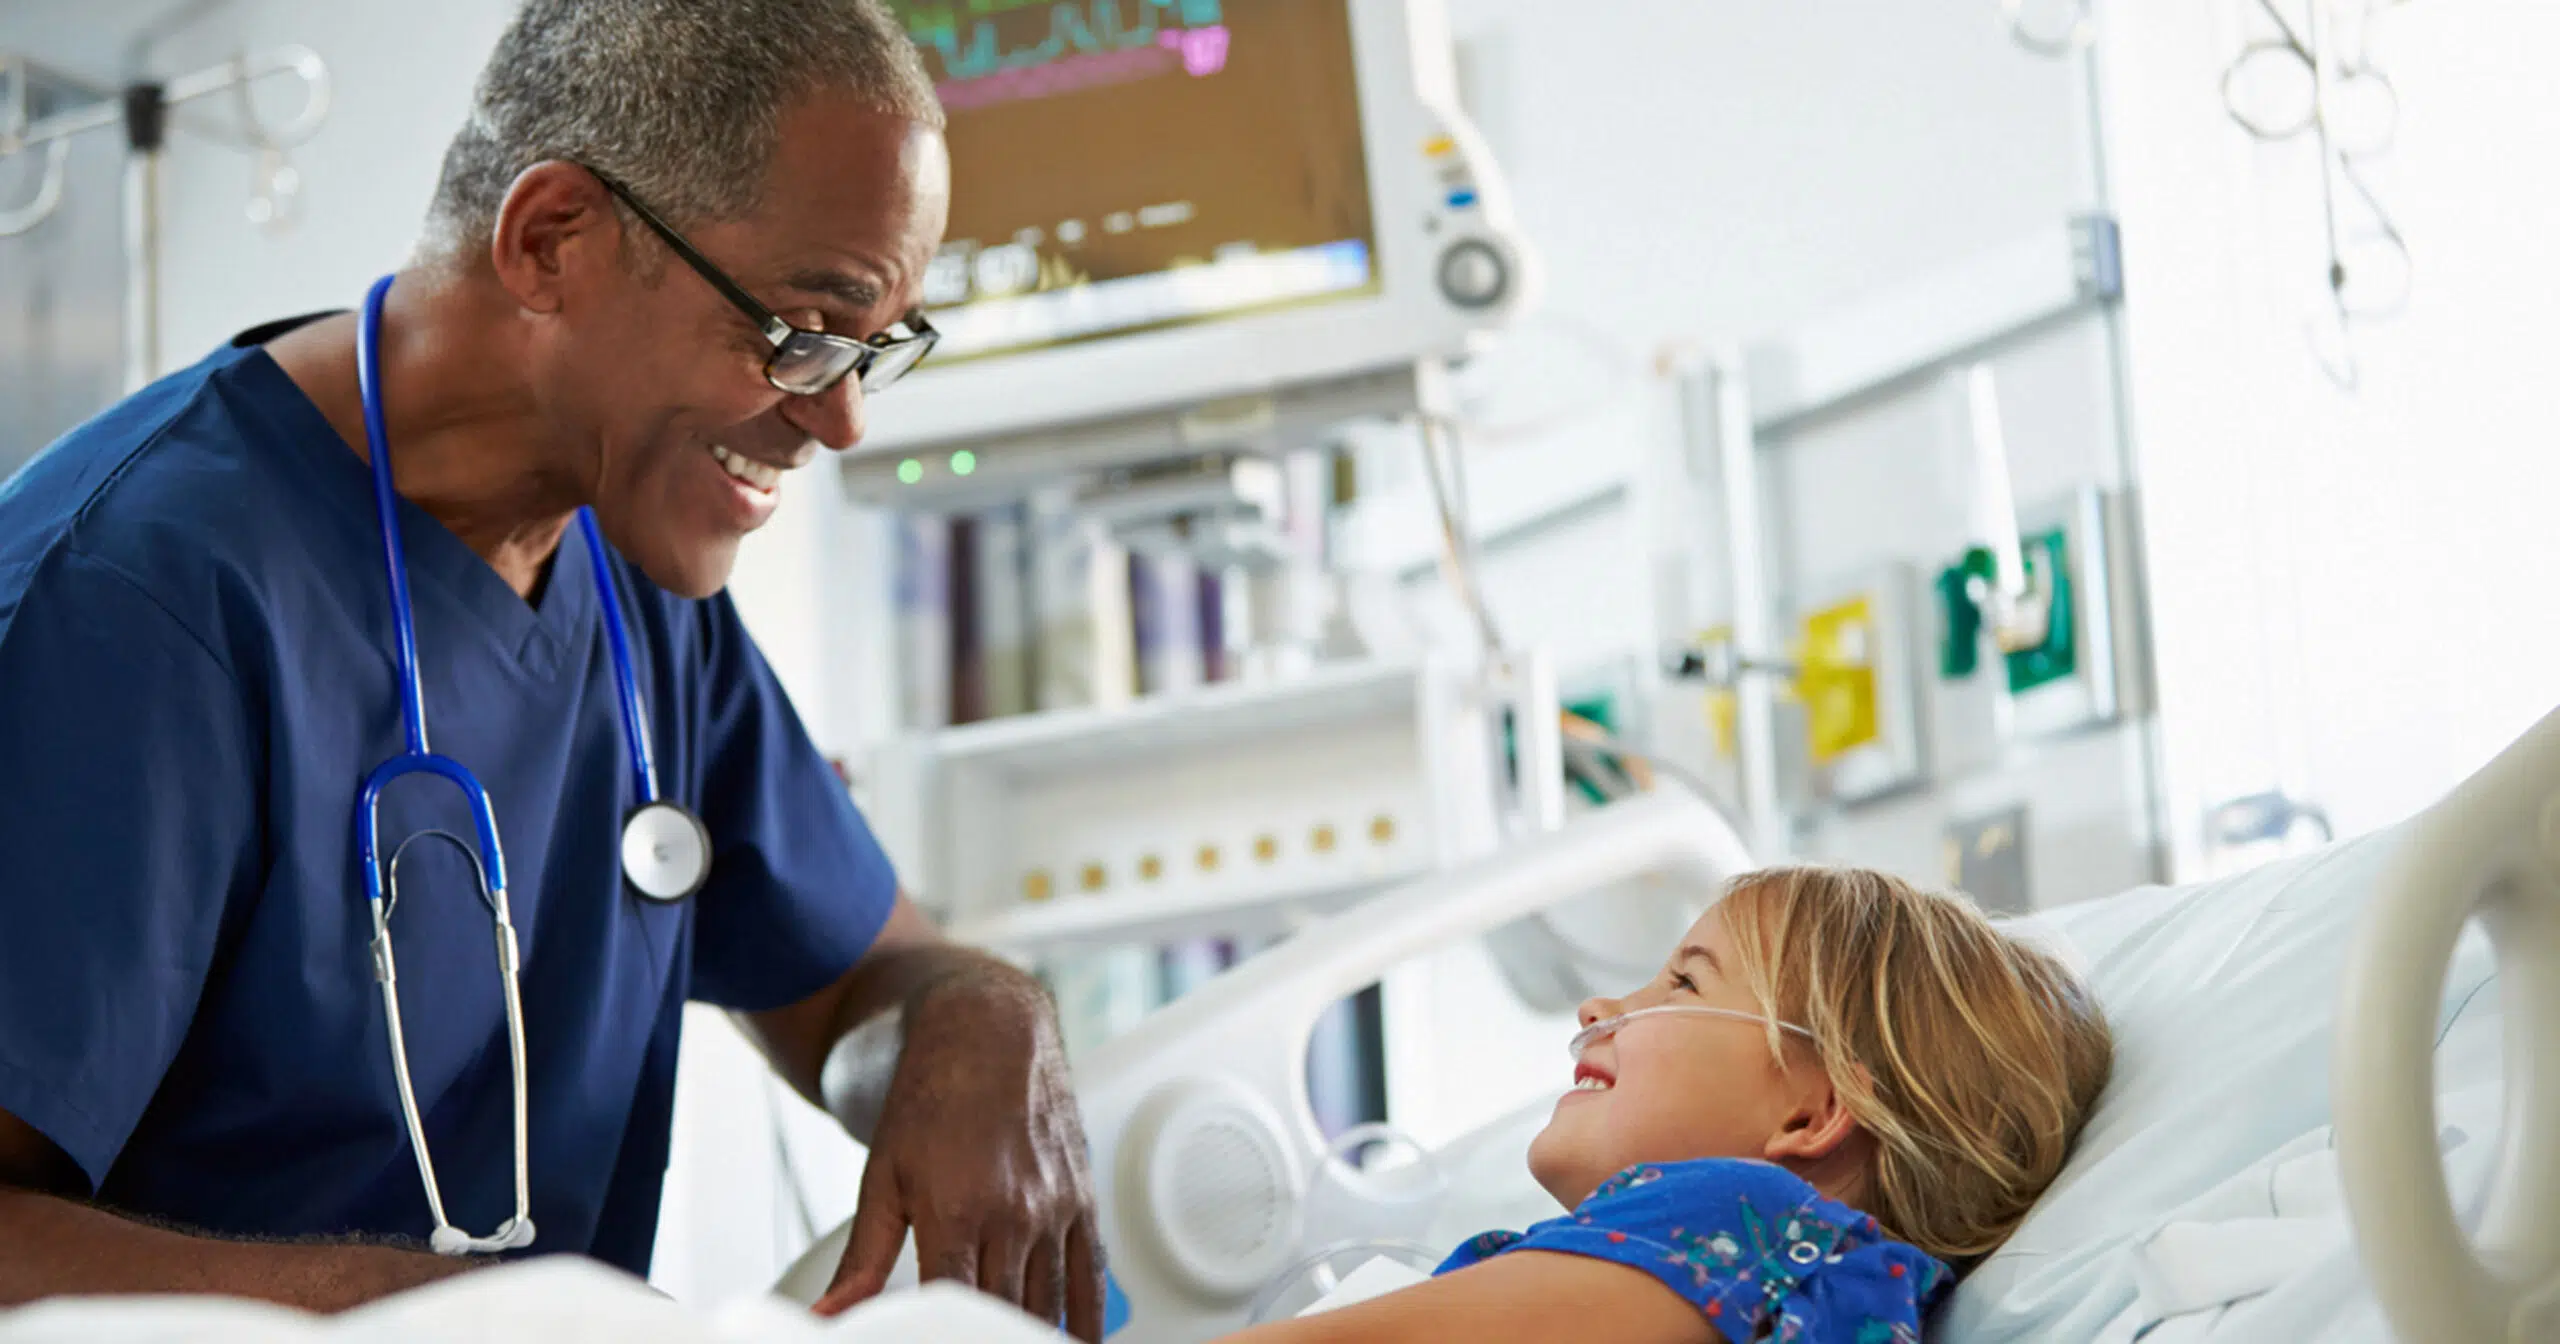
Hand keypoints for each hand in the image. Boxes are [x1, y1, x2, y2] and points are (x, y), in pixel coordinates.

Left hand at [814, 975, 1105, 1339]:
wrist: (987, 1034)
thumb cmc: (931, 1099)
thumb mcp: (882, 1178)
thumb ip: (863, 1259)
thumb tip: (828, 1315)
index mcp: (955, 1210)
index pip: (949, 1307)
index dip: (939, 1336)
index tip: (929, 1340)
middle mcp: (1013, 1212)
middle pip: (1003, 1313)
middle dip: (984, 1338)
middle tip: (963, 1340)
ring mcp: (1054, 1208)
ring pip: (1048, 1303)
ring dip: (1032, 1334)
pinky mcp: (1081, 1199)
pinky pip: (1092, 1275)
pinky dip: (1085, 1318)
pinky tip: (1076, 1342)